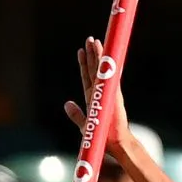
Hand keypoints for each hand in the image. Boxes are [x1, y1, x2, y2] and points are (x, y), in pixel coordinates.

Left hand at [66, 37, 130, 157]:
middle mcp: (101, 92)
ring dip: (98, 55)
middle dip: (91, 54)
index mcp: (92, 97)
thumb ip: (75, 114)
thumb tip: (66, 103)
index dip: (83, 63)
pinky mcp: (114, 94)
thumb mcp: (84, 124)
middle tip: (89, 38)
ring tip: (94, 40)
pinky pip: (109, 76)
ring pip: (101, 69)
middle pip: (93, 69)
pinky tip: (106, 54)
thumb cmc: (101, 137)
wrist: (115, 143)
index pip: (86, 76)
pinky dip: (107, 65)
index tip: (80, 51)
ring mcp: (108, 92)